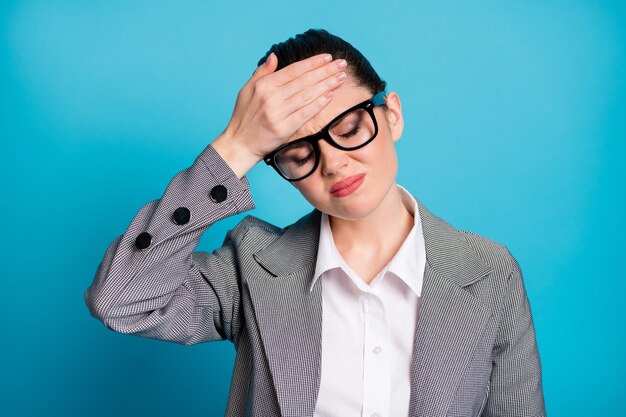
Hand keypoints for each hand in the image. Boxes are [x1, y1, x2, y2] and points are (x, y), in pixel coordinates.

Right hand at [212, 52, 347, 177]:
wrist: (239, 144)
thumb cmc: (244, 116)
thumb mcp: (247, 89)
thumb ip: (262, 72)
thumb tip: (274, 56)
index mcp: (263, 85)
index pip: (293, 70)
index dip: (312, 63)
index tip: (328, 57)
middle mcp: (270, 97)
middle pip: (304, 81)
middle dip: (325, 71)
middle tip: (342, 65)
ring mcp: (277, 113)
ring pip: (307, 95)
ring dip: (326, 85)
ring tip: (341, 77)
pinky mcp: (283, 129)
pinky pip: (304, 114)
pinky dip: (318, 104)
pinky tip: (330, 96)